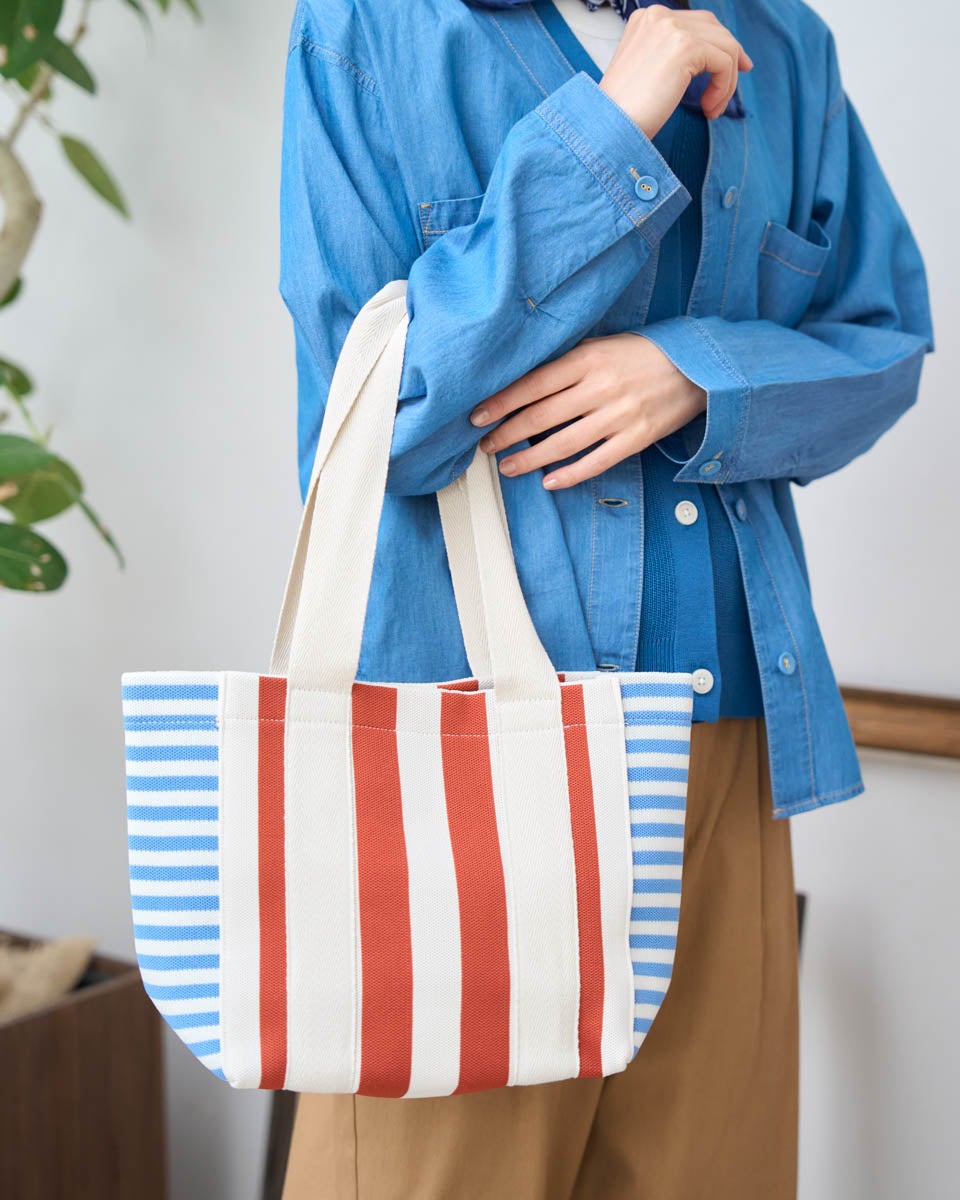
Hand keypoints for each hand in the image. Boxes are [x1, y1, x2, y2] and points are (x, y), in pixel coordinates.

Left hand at [468, 333, 707, 489]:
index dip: (500, 403)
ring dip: (529, 459)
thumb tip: (522, 386)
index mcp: (587, 359)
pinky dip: (570, 475)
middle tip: (485, 447)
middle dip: (507, 434)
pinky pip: (596, 462)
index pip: (532, 384)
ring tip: (507, 467)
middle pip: (541, 416)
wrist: (697, 366)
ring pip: (562, 444)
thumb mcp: (601, 346)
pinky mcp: (636, 438)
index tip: (476, 417)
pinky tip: (548, 481)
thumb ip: (566, 364)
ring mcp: (619, 415)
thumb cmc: (642, 354)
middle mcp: (600, 388)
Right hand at [599, 5, 752, 136]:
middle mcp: (658, 16)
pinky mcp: (686, 46)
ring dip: (727, 81)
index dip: (718, 45)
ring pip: (725, 46)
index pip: (695, 23)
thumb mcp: (646, 72)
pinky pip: (724, 62)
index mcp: (646, 19)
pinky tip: (709, 109)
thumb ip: (670, 57)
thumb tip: (708, 58)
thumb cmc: (624, 112)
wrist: (608, 127)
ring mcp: (672, 28)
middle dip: (730, 58)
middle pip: (714, 28)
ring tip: (712, 109)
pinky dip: (724, 88)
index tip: (730, 70)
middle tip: (730, 89)